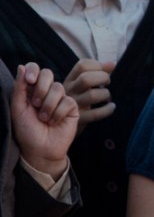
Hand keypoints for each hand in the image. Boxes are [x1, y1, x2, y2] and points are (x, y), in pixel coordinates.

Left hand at [11, 63, 78, 179]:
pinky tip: (54, 122)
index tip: (29, 81)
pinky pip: (67, 101)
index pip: (35, 69)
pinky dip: (58, 113)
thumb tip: (21, 67)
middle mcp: (47, 91)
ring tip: (44, 119)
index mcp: (32, 89)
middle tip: (35, 104)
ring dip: (48, 106)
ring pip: (58, 88)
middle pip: (48, 73)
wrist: (40, 150)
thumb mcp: (18, 109)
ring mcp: (60, 99)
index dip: (33, 70)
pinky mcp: (72, 108)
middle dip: (41, 88)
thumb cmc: (27, 131)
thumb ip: (19, 88)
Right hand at [64, 58, 115, 129]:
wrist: (61, 125)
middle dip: (102, 78)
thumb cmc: (77, 100)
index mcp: (69, 80)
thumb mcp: (81, 85)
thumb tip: (112, 63)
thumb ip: (97, 72)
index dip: (96, 65)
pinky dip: (107, 110)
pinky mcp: (79, 120)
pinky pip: (95, 114)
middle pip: (86, 79)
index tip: (104, 70)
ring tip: (108, 97)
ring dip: (105, 94)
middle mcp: (69, 91)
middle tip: (108, 82)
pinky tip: (111, 107)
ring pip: (91, 96)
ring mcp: (73, 106)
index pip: (82, 65)